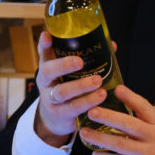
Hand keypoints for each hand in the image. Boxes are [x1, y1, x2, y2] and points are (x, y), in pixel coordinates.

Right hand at [34, 31, 107, 146]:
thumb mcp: (70, 75)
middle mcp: (46, 83)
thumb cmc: (67, 88)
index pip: (43, 54)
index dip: (44, 45)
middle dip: (64, 65)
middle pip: (48, 72)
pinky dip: (87, 105)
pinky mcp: (61, 115)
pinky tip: (100, 102)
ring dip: (81, 88)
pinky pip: (73, 110)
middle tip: (80, 62)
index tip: (47, 36)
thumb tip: (111, 45)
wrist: (55, 118)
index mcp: (48, 69)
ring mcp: (51, 100)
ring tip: (99, 83)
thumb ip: (87, 60)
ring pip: (62, 93)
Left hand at [80, 85, 154, 154]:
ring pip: (119, 144)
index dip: (130, 97)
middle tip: (91, 111)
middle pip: (128, 124)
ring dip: (99, 138)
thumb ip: (148, 123)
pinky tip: (96, 154)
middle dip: (107, 116)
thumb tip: (125, 109)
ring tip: (85, 132)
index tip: (116, 89)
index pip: (144, 107)